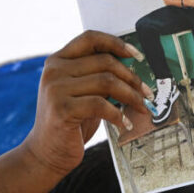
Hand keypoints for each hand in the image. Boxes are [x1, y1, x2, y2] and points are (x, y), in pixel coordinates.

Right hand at [23, 31, 151, 175]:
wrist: (46, 153)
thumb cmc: (70, 123)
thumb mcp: (82, 93)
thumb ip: (98, 77)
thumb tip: (134, 70)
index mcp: (58, 61)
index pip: (90, 38)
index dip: (117, 43)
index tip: (137, 56)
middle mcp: (54, 70)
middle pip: (105, 61)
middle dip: (132, 78)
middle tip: (147, 93)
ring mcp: (56, 89)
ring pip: (107, 82)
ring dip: (130, 96)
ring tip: (141, 108)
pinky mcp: (62, 109)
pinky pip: (101, 105)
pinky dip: (119, 115)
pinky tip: (125, 124)